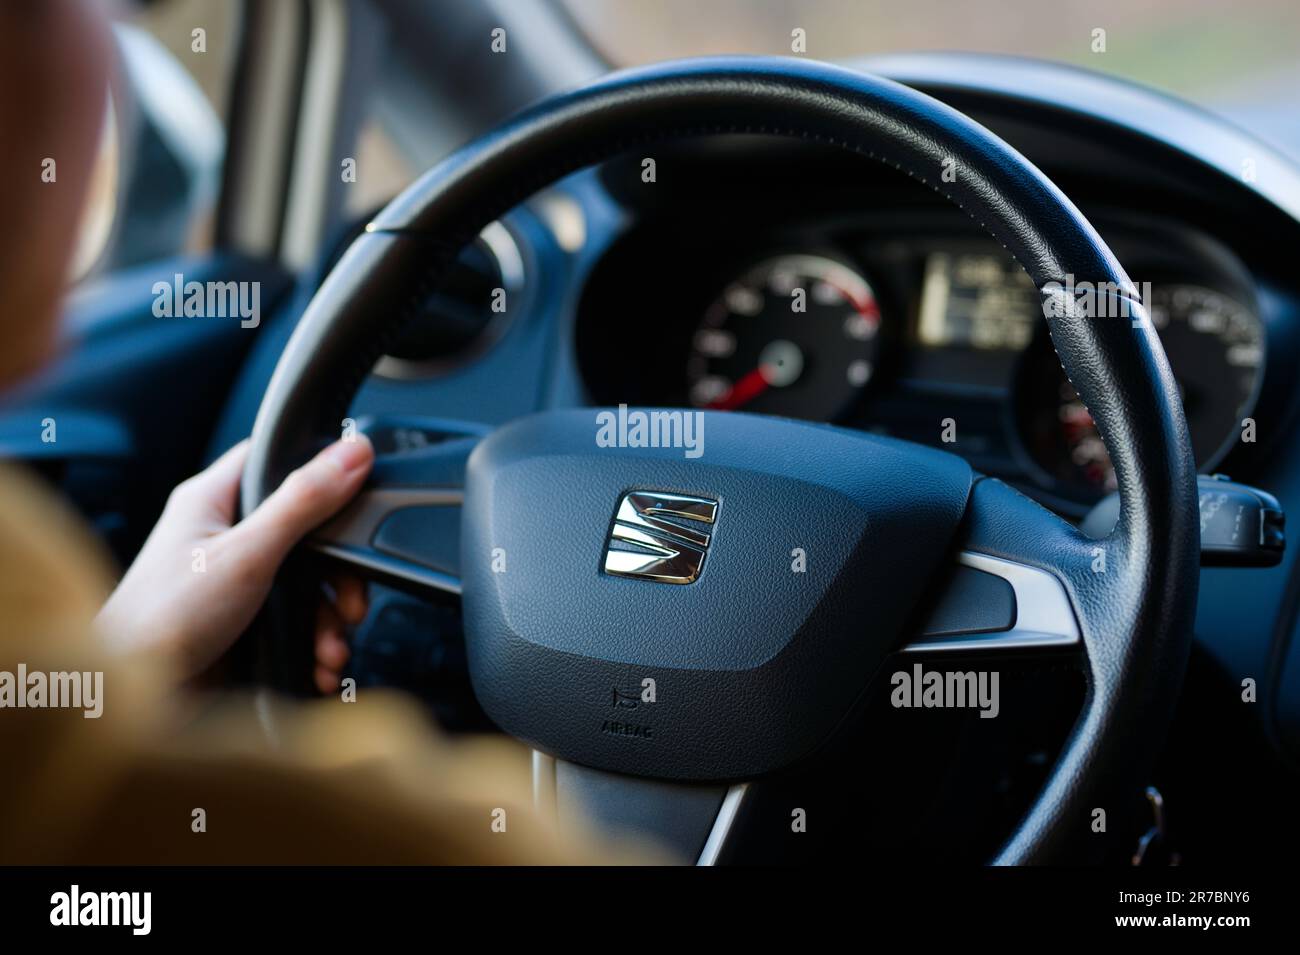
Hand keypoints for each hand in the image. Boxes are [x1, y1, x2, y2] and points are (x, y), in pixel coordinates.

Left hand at [97, 436, 374, 680]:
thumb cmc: (162, 620)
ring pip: (306, 582)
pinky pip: (294, 620)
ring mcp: (233, 581)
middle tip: (350, 598)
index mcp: (213, 500)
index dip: (319, 468)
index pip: (274, 458)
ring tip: (332, 646)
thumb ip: (303, 501)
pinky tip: (320, 663)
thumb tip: (351, 452)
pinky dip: (314, 642)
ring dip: (329, 618)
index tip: (359, 491)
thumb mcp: (247, 553)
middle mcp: (222, 536)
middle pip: (305, 530)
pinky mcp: (243, 622)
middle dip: (338, 572)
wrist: (133, 702)